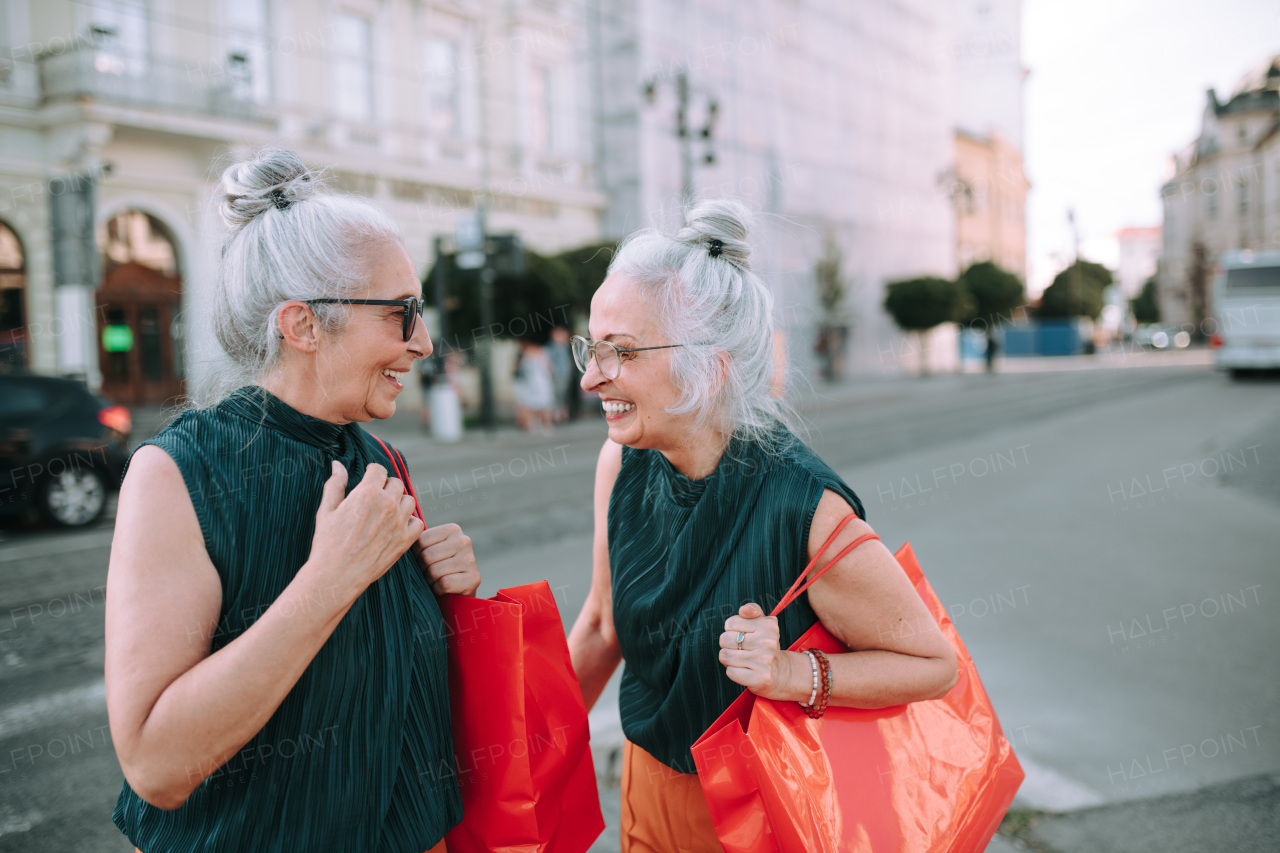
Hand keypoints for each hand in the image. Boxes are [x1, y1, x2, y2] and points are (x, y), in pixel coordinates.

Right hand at [308, 462, 423, 598]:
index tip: (369, 482)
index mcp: (367, 493)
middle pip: (396, 483)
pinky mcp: (405, 540)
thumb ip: (335, 484)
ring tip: (386, 513)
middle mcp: (387, 504)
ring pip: (409, 500)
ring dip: (399, 503)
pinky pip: (418, 522)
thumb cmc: (327, 543)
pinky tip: (397, 526)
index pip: (379, 470)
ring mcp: (398, 523)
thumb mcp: (326, 510)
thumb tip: (338, 465)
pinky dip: (410, 522)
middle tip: (375, 500)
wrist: (336, 576)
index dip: (372, 474)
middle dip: (386, 488)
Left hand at [415, 523, 480, 595]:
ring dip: (430, 581)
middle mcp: (464, 541)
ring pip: (434, 571)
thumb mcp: (429, 550)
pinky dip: (439, 590)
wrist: (455, 594)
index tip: (423, 561)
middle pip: (427, 556)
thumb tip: (400, 532)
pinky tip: (444, 588)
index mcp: (452, 529)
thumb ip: (419, 541)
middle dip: (423, 569)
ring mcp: (470, 559)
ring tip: (437, 580)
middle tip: (430, 574)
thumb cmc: (436, 569)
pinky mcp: (473, 578)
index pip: (421, 541)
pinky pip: (444, 584)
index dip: (416, 556)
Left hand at [717, 603, 803, 700]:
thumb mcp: (763, 624)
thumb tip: (744, 609)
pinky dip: (733, 672)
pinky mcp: (759, 678)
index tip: (745, 636)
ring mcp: (764, 661)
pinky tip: (745, 670)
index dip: (732, 631)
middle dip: (728, 646)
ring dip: (729, 660)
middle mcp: (768, 642)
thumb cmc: (765, 645)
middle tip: (741, 650)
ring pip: (725, 656)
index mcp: (768, 625)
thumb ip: (753, 610)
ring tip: (742, 660)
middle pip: (724, 639)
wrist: (781, 673)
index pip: (730, 623)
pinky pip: (730, 672)